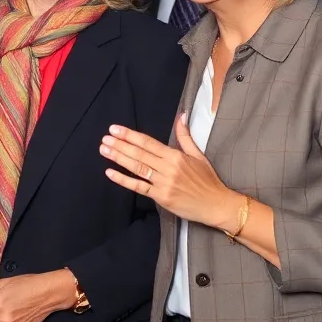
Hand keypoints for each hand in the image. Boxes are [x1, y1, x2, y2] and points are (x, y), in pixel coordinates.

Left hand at [101, 114, 237, 230]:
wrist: (216, 204)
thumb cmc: (207, 180)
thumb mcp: (198, 155)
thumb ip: (185, 136)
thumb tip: (181, 116)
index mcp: (176, 156)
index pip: (148, 143)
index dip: (130, 135)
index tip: (115, 129)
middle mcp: (168, 168)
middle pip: (139, 154)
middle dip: (120, 145)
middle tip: (105, 138)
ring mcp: (163, 183)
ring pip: (137, 168)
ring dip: (119, 158)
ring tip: (105, 150)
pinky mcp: (160, 197)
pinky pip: (139, 187)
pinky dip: (123, 180)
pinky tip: (110, 173)